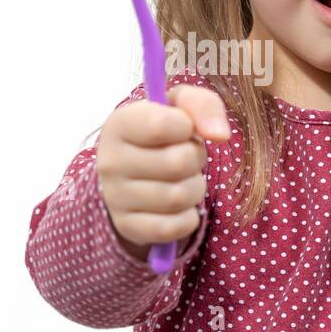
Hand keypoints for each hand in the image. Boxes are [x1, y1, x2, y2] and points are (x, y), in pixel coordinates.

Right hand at [96, 84, 230, 260]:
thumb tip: (220, 135)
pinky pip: (175, 227)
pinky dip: (188, 217)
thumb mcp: (179, 106)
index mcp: (119, 124)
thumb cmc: (163, 133)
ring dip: (194, 188)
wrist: (134, 173)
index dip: (187, 127)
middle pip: (178, 162)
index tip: (183, 128)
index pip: (163, 125)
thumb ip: (203, 105)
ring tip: (182, 179)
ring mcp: (115, 197)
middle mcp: (110, 161)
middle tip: (186, 156)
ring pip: (179, 197)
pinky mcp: (128, 227)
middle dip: (195, 158)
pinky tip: (178, 205)